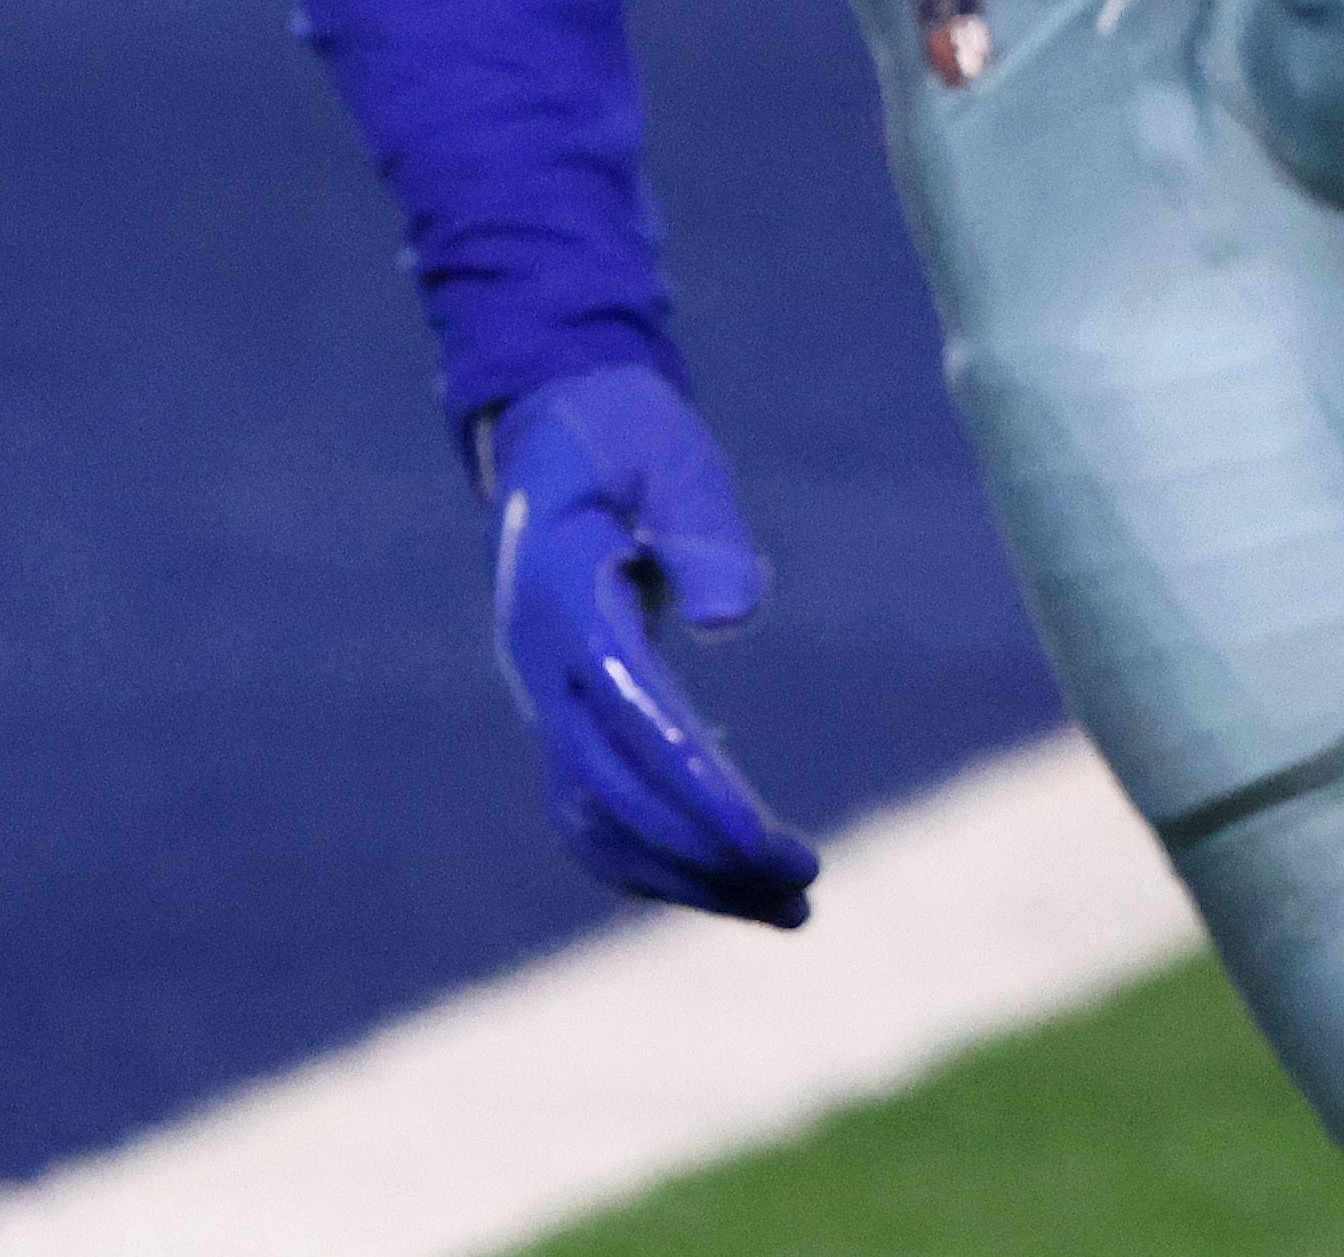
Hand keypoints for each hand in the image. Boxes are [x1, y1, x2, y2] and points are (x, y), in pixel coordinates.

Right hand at [480, 363, 820, 924]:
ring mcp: (542, 702)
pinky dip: (661, 864)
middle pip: (610, 790)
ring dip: (687, 876)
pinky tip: (737, 887)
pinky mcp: (561, 722)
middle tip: (804, 887)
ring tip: (790, 907)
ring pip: (597, 824)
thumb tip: (735, 615)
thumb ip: (700, 522)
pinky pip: (596, 816)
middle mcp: (539, 666)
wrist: (553, 438)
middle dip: (703, 850)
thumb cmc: (624, 436)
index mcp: (560, 595)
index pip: (628, 714)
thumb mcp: (667, 449)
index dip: (693, 786)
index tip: (765, 840)